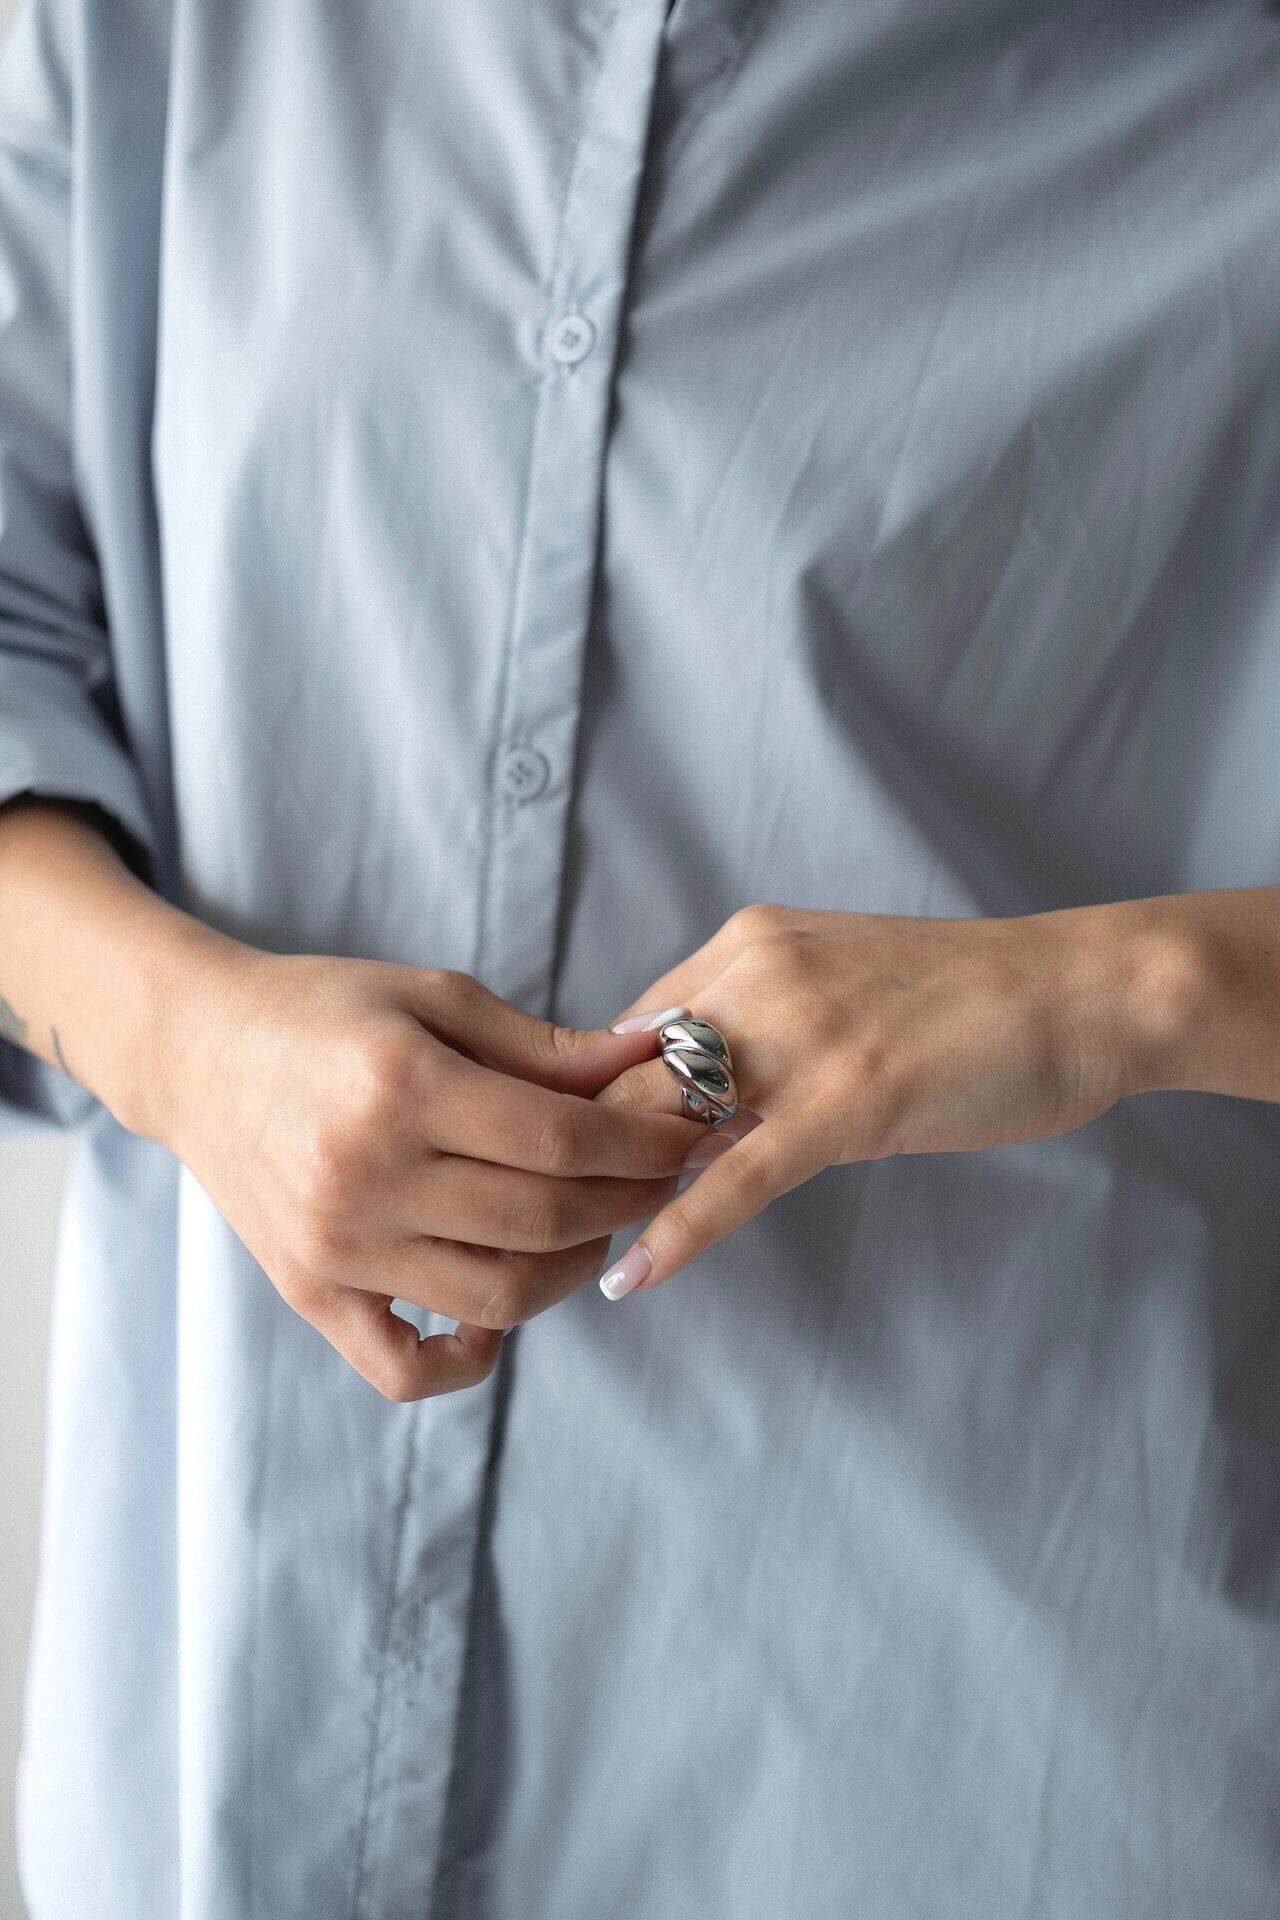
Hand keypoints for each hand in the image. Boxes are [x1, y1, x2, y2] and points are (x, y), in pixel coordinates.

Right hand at [160, 949, 705, 1397]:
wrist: (199, 1053)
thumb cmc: (325, 1012)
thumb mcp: (434, 998)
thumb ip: (543, 1046)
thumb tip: (648, 1063)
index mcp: (402, 1088)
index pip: (563, 1141)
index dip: (646, 1144)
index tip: (694, 1134)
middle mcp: (367, 1176)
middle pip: (544, 1220)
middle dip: (632, 1199)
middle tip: (668, 1176)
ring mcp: (336, 1248)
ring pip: (499, 1297)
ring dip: (574, 1268)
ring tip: (598, 1223)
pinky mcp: (310, 1294)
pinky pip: (405, 1368)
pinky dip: (468, 1360)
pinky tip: (504, 1316)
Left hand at [592, 899, 1187, 1298]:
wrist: (1082, 992)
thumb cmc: (968, 1000)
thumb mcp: (837, 986)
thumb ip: (758, 1027)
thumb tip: (691, 1099)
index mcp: (748, 945)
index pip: (629, 1029)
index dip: (590, 1104)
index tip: (565, 1163)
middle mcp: (755, 975)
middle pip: (627, 1075)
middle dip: (583, 1153)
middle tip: (553, 1223)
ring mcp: (798, 1035)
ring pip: (666, 1121)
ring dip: (614, 1193)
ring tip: (569, 1257)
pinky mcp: (844, 1100)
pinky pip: (736, 1178)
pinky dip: (676, 1231)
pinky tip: (632, 1277)